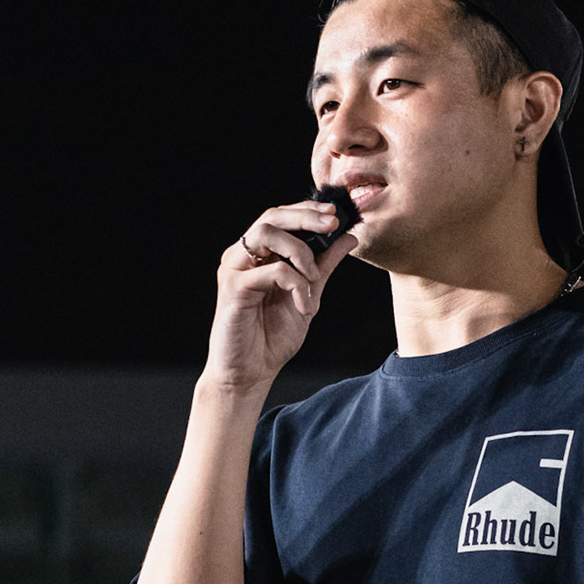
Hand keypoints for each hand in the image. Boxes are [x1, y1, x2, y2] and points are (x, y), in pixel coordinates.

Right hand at [206, 200, 357, 393]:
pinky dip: (296, 284)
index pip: (280, 217)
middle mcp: (242, 257)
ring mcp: (235, 270)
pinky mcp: (234, 289)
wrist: (251, 372)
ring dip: (299, 252)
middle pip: (271, 216)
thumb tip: (349, 237)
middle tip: (331, 225)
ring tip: (313, 279)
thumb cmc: (271, 336)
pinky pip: (271, 271)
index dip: (307, 210)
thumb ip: (324, 265)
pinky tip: (304, 306)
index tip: (335, 215)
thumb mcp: (309, 295)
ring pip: (266, 234)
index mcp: (258, 255)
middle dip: (306, 217)